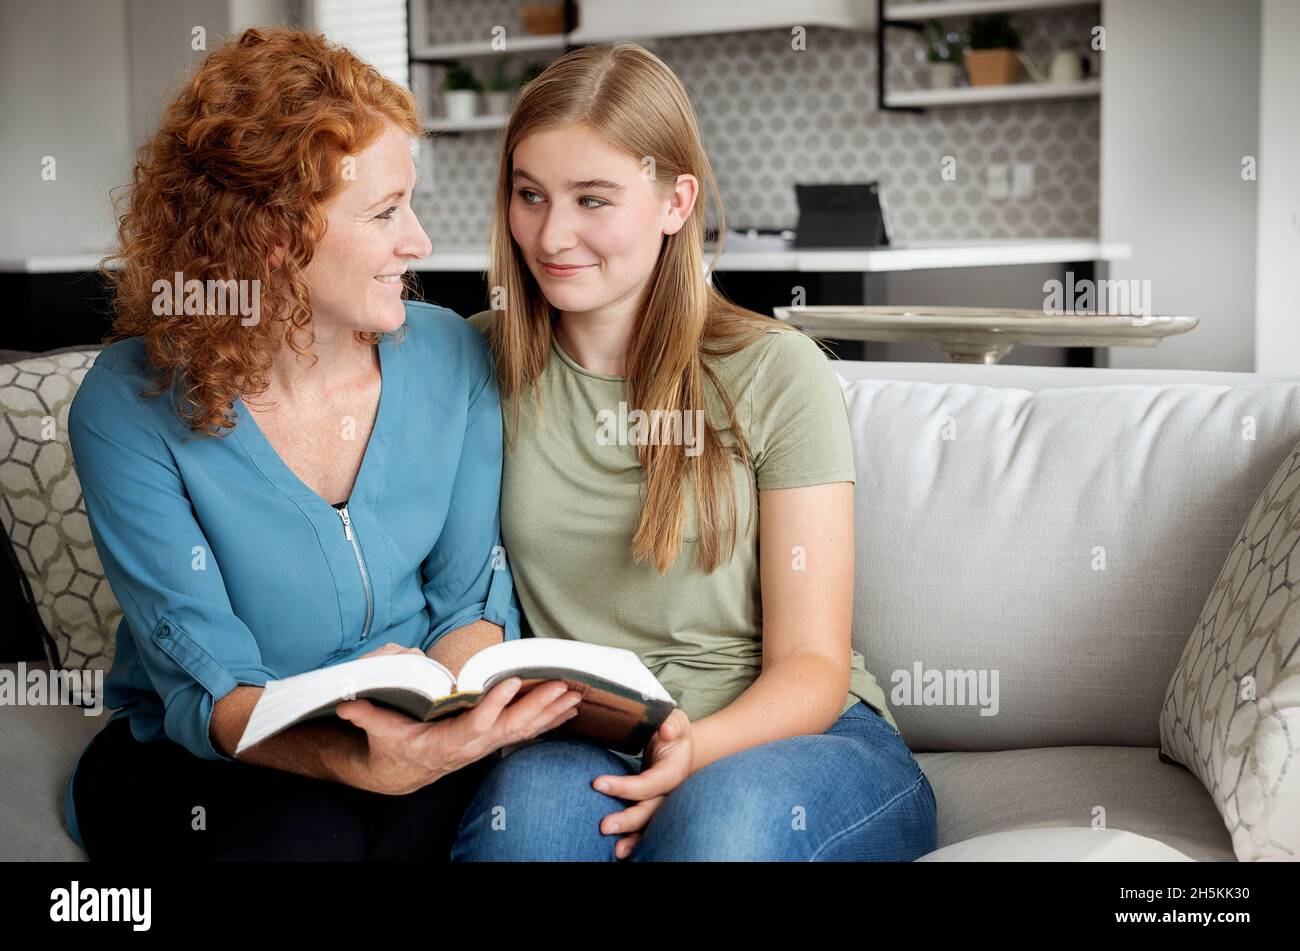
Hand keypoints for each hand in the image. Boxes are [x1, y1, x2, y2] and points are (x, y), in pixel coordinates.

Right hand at [336, 645, 581, 793]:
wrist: (402, 772)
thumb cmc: (392, 746)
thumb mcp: (378, 731)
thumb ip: (367, 716)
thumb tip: (347, 703)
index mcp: (446, 743)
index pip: (474, 724)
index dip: (494, 705)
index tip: (511, 683)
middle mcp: (472, 747)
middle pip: (510, 728)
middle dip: (538, 707)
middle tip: (562, 685)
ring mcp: (485, 747)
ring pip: (524, 730)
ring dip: (551, 713)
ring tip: (575, 694)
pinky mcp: (493, 743)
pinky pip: (526, 732)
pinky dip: (549, 720)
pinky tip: (570, 708)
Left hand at [592, 709, 692, 859]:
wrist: (678, 747)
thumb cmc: (672, 732)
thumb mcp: (675, 721)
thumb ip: (672, 723)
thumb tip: (665, 730)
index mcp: (673, 772)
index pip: (650, 784)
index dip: (625, 787)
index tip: (597, 783)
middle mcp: (669, 793)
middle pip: (650, 811)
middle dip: (628, 820)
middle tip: (603, 826)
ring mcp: (661, 803)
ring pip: (648, 825)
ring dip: (633, 839)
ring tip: (615, 852)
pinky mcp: (651, 808)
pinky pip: (644, 828)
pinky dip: (634, 840)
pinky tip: (619, 852)